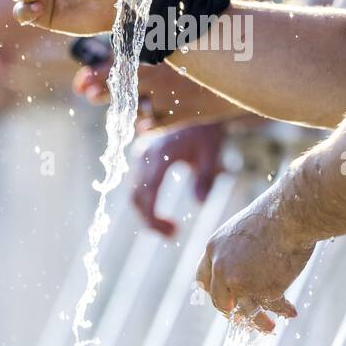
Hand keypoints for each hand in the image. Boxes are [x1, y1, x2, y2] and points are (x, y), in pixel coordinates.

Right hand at [131, 123, 224, 237]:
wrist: (200, 109)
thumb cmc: (208, 133)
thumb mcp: (212, 153)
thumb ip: (206, 177)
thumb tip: (199, 204)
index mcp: (161, 151)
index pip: (149, 189)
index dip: (154, 215)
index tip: (172, 232)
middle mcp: (144, 152)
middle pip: (136, 195)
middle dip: (150, 221)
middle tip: (173, 235)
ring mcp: (139, 155)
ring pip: (134, 194)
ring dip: (147, 216)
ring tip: (171, 230)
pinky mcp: (140, 159)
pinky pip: (137, 187)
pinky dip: (146, 205)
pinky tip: (162, 218)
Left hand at [195, 203, 311, 332]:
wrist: (291, 213)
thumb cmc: (274, 216)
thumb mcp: (244, 230)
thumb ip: (236, 252)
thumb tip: (242, 278)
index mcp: (213, 248)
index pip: (204, 280)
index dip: (215, 292)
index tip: (226, 301)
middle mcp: (221, 267)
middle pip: (221, 301)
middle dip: (234, 312)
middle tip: (246, 319)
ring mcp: (241, 281)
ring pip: (246, 311)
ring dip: (259, 322)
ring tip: (270, 327)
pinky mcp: (264, 290)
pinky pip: (272, 306)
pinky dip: (282, 311)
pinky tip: (291, 312)